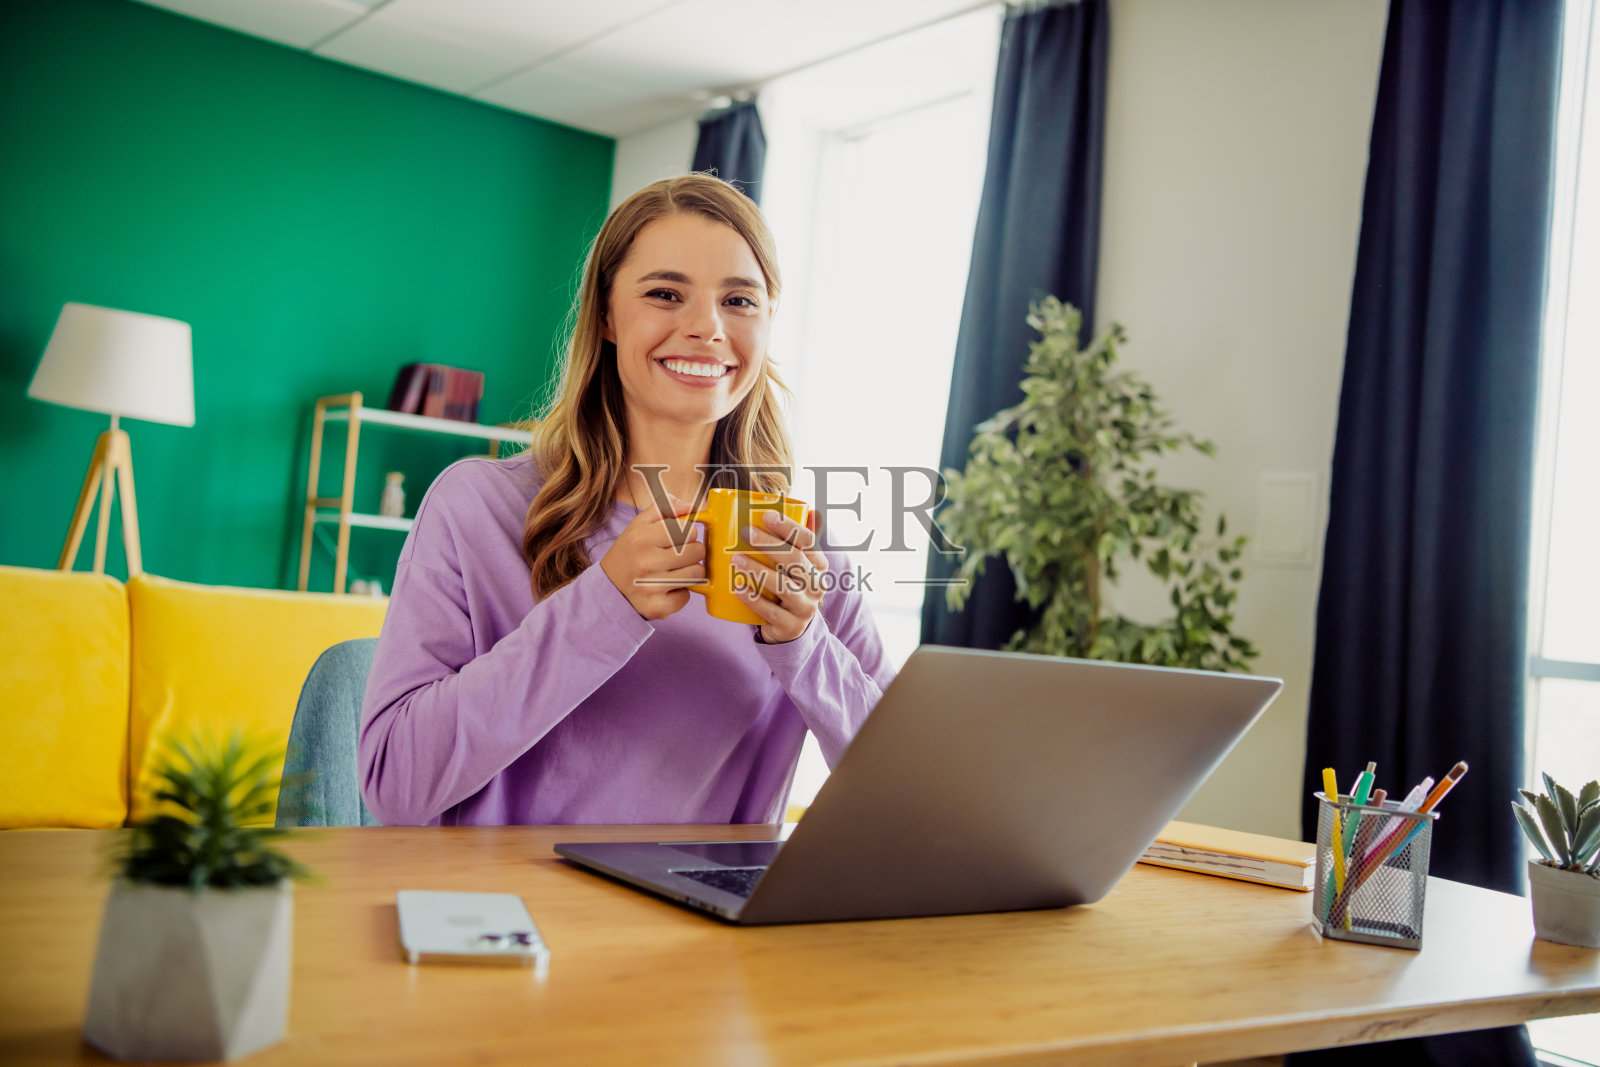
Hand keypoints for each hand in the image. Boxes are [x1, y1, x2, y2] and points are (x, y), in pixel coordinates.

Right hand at [599, 493, 705, 620]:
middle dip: (691, 552)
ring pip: (697, 574)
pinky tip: (665, 589)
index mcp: (642, 537)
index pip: (690, 530)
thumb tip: (692, 506)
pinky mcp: (657, 607)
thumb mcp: (639, 526)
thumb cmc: (629, 554)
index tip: (677, 539)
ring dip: (689, 573)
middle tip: (677, 556)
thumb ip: (665, 510)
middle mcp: (646, 562)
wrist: (607, 589)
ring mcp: (651, 586)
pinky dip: (679, 593)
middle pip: (698, 551)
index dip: (687, 534)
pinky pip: (687, 596)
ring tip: (673, 572)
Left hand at [734, 510, 828, 643]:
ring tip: (735, 559)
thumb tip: (810, 509)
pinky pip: (771, 611)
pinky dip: (754, 599)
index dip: (788, 526)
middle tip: (745, 533)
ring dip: (757, 570)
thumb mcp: (797, 563)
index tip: (766, 515)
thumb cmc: (788, 585)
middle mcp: (817, 585)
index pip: (808, 540)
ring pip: (783, 585)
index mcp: (819, 565)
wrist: (792, 628)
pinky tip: (738, 589)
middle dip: (769, 544)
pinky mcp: (791, 626)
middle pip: (794, 559)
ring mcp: (806, 607)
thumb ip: (799, 539)